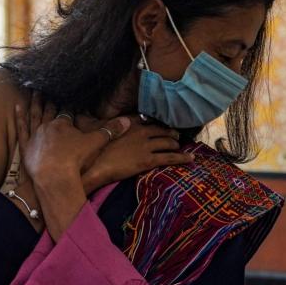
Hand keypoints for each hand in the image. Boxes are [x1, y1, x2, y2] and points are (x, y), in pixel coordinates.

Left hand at [15, 96, 131, 192]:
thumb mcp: (96, 144)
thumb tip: (127, 120)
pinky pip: (21, 129)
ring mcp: (35, 136)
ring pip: (34, 115)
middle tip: (46, 86)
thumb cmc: (76, 160)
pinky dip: (19, 118)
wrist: (55, 177)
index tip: (67, 93)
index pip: (66, 110)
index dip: (68, 103)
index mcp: (63, 124)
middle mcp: (47, 126)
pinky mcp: (26, 147)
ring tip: (33, 91)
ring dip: (34, 103)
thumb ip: (110, 131)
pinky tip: (17, 107)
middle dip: (49, 98)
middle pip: (49, 109)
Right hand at [77, 115, 193, 193]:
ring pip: (168, 142)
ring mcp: (146, 146)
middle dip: (170, 132)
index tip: (159, 123)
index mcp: (129, 123)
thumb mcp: (102, 132)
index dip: (156, 121)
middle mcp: (141, 131)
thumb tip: (103, 118)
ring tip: (179, 146)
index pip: (147, 119)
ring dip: (176, 144)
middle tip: (175, 135)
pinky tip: (190, 158)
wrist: (96, 165)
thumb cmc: (95, 150)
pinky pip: (171, 157)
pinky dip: (182, 158)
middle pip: (161, 130)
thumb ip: (111, 126)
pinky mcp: (150, 160)